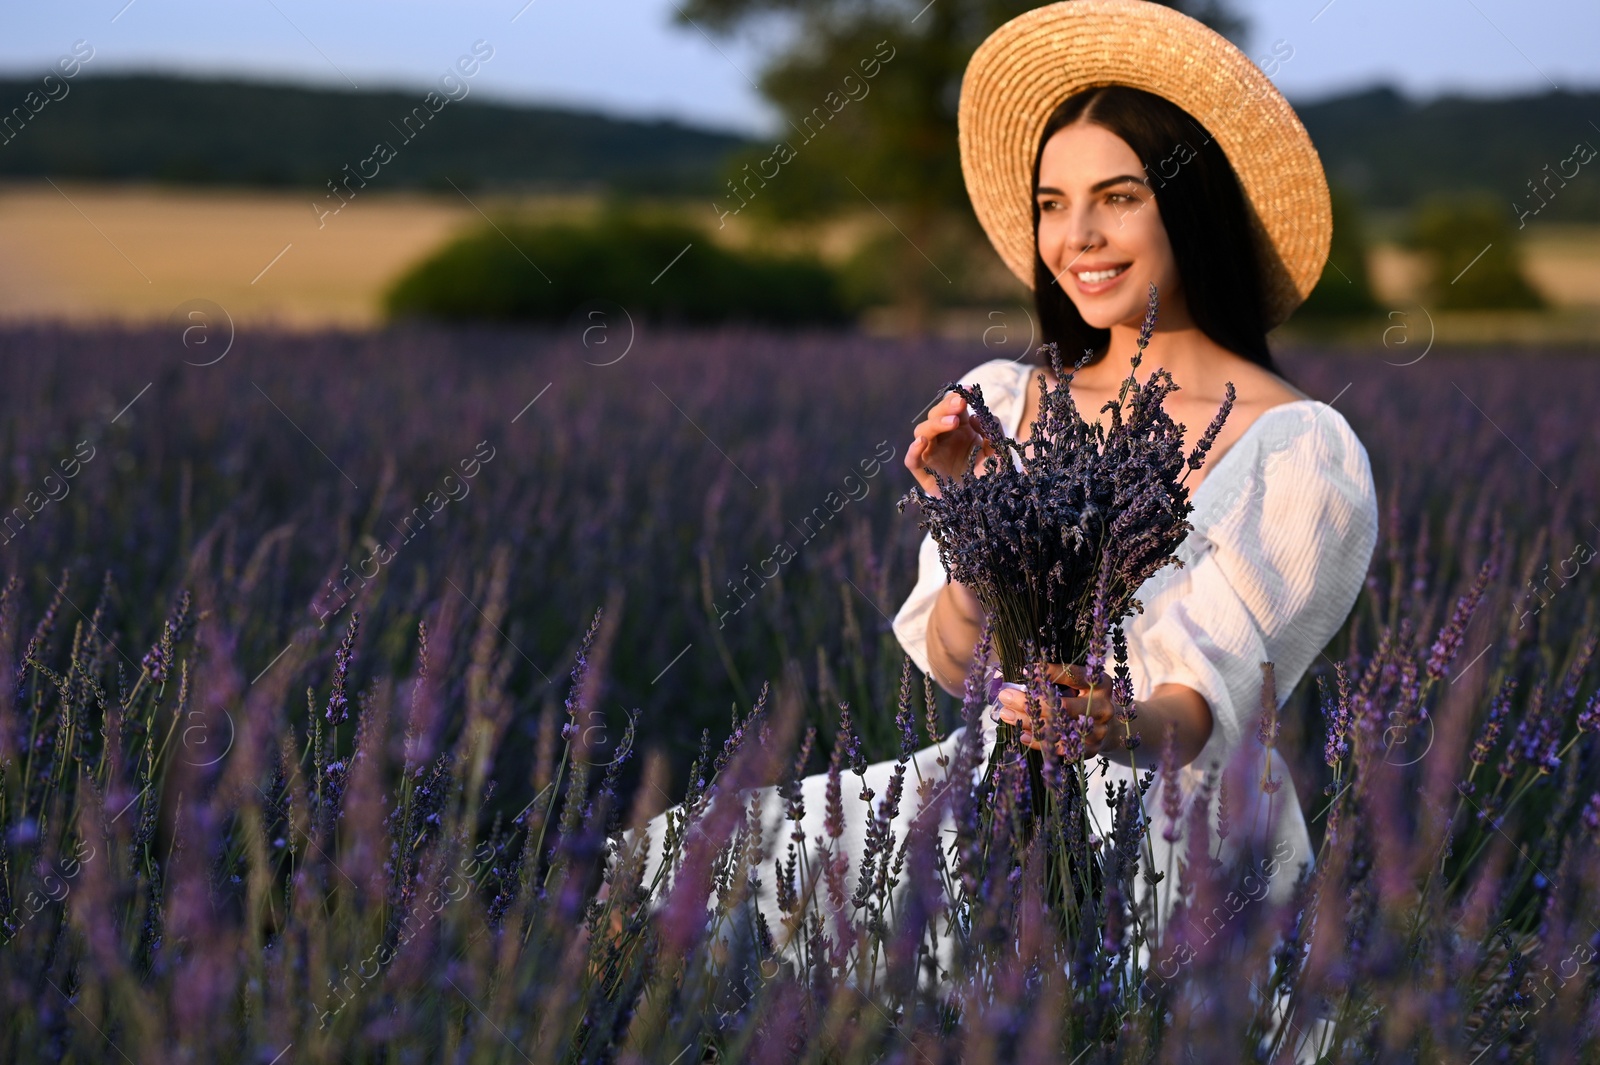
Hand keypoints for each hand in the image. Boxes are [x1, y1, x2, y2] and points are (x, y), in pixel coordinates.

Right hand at [906, 388, 997, 498]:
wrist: (989, 505)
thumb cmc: (993, 476)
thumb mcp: (1000, 450)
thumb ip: (993, 431)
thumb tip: (974, 417)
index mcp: (960, 429)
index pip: (953, 407)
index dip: (957, 397)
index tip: (971, 392)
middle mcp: (944, 439)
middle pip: (935, 415)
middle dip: (946, 407)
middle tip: (960, 404)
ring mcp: (932, 455)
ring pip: (922, 432)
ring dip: (935, 424)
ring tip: (954, 423)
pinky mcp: (925, 474)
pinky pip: (912, 461)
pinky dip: (913, 451)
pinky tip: (922, 443)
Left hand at [991, 662, 1118, 758]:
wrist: (1109, 727)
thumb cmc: (1085, 699)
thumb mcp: (1079, 684)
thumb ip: (1057, 679)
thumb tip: (1023, 675)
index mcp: (1101, 683)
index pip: (1073, 675)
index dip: (1048, 673)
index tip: (1024, 672)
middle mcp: (1103, 707)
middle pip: (1062, 706)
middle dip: (1029, 701)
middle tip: (1005, 696)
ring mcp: (1098, 730)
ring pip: (1057, 729)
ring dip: (1028, 722)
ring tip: (1007, 714)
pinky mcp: (1091, 749)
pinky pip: (1059, 748)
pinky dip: (1038, 741)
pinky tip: (1022, 734)